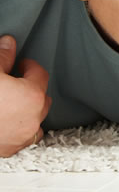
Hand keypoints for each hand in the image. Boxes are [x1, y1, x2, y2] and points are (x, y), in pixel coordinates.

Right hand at [0, 36, 51, 156]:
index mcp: (31, 96)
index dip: (29, 66)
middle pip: (42, 96)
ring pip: (36, 118)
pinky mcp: (10, 149)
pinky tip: (9, 121)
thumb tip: (9, 43)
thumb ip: (2, 57)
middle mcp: (33, 118)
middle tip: (15, 81)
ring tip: (13, 101)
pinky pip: (25, 137)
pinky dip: (21, 128)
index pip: (40, 73)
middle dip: (31, 87)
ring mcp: (22, 136)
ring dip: (29, 109)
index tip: (21, 63)